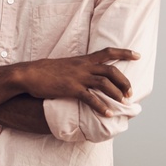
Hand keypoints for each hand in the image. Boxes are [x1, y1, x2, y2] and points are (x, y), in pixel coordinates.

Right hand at [17, 48, 137, 115]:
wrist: (27, 74)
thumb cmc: (42, 71)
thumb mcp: (63, 65)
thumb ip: (76, 69)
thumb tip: (82, 74)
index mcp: (82, 60)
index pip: (107, 52)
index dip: (124, 53)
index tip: (137, 55)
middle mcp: (82, 67)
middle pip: (111, 70)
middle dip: (125, 81)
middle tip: (130, 93)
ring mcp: (77, 77)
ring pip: (105, 83)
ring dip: (117, 94)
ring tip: (123, 103)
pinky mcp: (71, 89)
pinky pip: (91, 98)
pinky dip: (101, 106)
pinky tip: (107, 113)